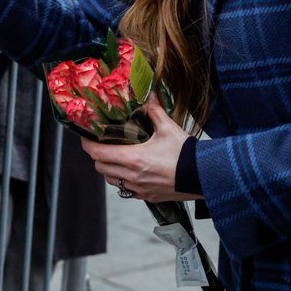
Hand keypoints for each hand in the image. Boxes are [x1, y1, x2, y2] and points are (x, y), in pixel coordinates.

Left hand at [79, 94, 199, 202]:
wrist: (206, 177)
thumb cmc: (187, 154)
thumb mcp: (168, 128)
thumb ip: (154, 110)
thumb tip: (148, 93)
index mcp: (133, 159)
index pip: (98, 153)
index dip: (87, 144)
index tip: (85, 137)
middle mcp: (133, 176)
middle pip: (101, 168)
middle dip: (98, 156)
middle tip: (103, 144)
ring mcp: (140, 189)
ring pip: (112, 181)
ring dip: (110, 170)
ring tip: (117, 158)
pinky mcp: (148, 197)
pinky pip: (127, 191)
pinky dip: (124, 181)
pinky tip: (133, 171)